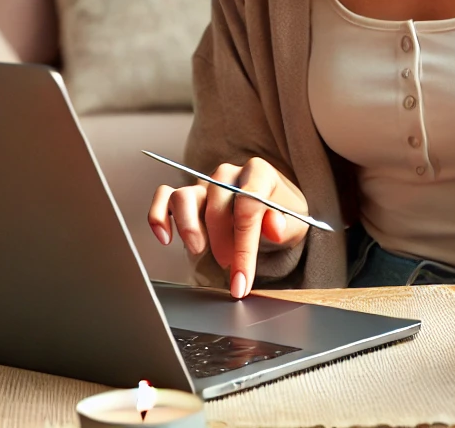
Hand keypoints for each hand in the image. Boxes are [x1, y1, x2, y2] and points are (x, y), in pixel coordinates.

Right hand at [148, 157, 308, 298]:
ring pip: (185, 196)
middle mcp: (229, 174)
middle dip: (222, 242)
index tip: (241, 281)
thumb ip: (285, 223)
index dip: (244, 246)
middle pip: (216, 204)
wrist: (272, 215)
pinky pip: (164, 196)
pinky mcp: (187, 195)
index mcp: (259, 173)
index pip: (248, 205)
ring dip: (189, 228)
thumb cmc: (282, 217)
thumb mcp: (295, 222)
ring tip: (199, 250)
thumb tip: (274, 226)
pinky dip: (159, 216)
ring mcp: (205, 183)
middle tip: (229, 265)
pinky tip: (165, 237)